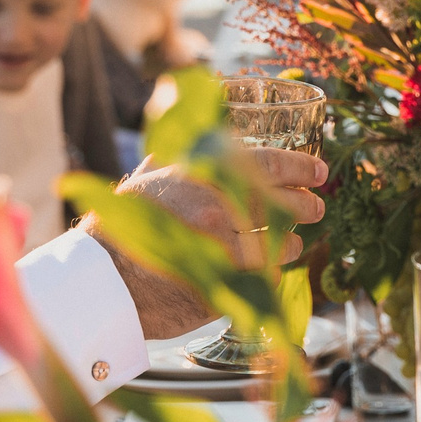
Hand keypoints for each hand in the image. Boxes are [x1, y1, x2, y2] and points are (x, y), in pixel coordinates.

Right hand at [91, 150, 329, 338]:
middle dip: (306, 205)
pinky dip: (274, 272)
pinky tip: (273, 268)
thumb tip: (190, 136)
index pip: (265, 163)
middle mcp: (214, 207)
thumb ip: (177, 158)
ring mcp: (220, 248)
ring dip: (293, 243)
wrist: (103, 281)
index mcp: (199, 175)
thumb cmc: (119, 228)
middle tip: (316, 206)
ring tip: (297, 242)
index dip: (299, 166)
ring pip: (278, 244)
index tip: (317, 171)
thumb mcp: (148, 180)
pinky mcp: (222, 286)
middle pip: (281, 203)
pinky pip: (265, 278)